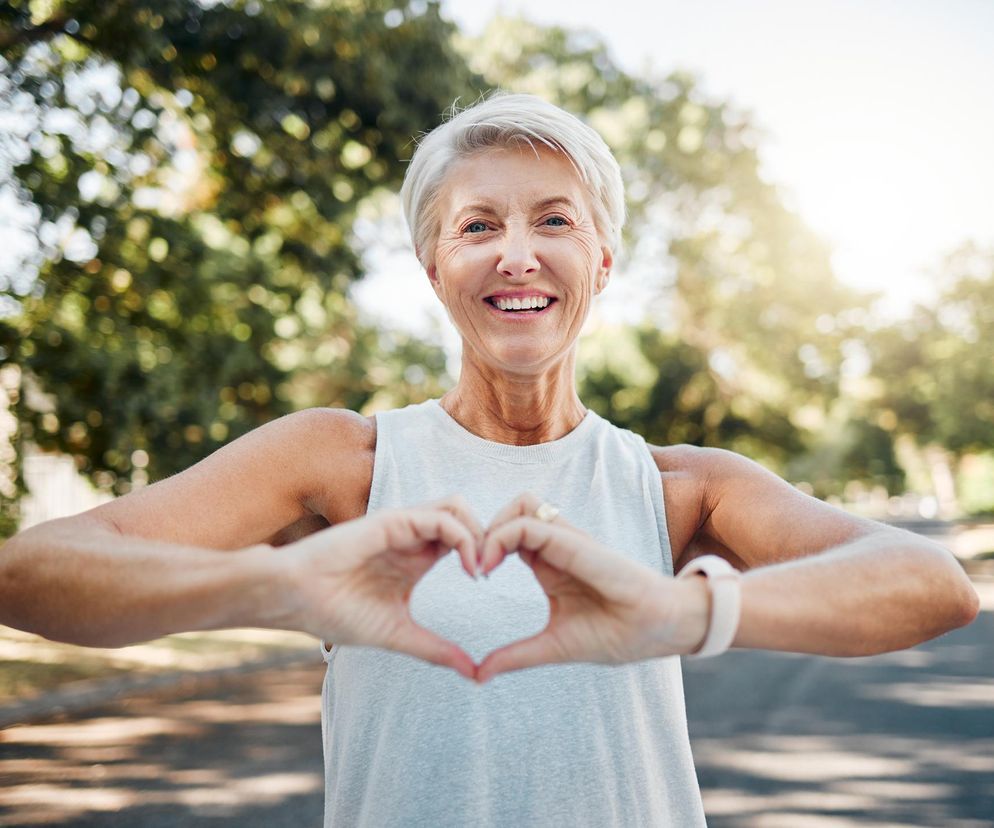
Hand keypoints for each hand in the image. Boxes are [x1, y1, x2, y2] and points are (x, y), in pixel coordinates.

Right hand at [281, 496, 483, 678]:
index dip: (485, 555)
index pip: (464, 540)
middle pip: (467, 517)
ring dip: (479, 533)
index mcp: (416, 558)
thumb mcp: (398, 634)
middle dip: (490, 538)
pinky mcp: (392, 521)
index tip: (489, 587)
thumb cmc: (336, 613)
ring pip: (457, 507)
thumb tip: (473, 673)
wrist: (295, 599)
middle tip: (493, 572)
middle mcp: (413, 537)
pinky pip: (440, 517)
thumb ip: (436, 649)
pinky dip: (463, 537)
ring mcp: (403, 526)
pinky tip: (467, 566)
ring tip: (480, 569)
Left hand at [475, 492, 708, 682]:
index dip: (484, 548)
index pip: (509, 535)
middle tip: (471, 566)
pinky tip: (490, 565)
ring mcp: (567, 541)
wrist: (661, 630)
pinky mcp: (575, 543)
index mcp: (549, 565)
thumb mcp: (554, 646)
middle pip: (511, 511)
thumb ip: (516, 655)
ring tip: (481, 563)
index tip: (472, 577)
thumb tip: (478, 675)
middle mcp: (556, 546)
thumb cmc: (618, 634)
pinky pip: (531, 523)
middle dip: (483, 530)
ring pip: (520, 504)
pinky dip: (503, 536)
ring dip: (493, 526)